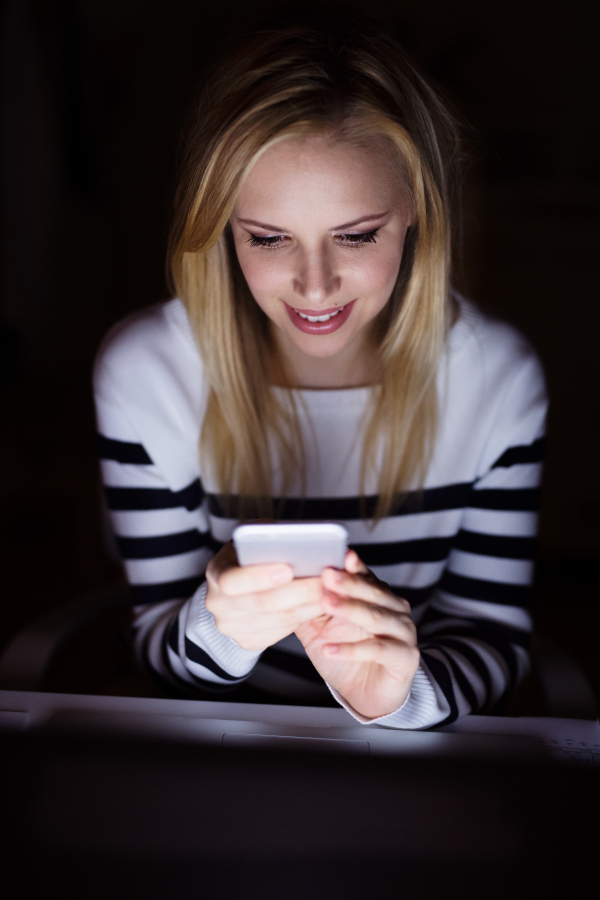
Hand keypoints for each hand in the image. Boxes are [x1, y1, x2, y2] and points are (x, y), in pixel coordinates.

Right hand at [205, 540, 323, 651]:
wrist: (236, 584)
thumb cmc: (251, 554)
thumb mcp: (253, 538)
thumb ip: (269, 537)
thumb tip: (298, 540)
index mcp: (216, 572)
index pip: (232, 580)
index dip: (260, 577)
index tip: (289, 569)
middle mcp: (218, 603)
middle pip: (262, 603)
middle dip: (299, 591)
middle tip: (326, 580)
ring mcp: (231, 626)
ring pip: (278, 620)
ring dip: (309, 606)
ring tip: (332, 591)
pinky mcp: (247, 640)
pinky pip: (281, 632)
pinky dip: (304, 617)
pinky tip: (320, 604)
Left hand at [296, 550, 419, 718]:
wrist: (367, 694)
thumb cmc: (347, 654)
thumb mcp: (321, 628)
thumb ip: (310, 606)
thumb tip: (288, 583)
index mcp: (378, 596)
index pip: (365, 576)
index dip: (353, 567)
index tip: (339, 556)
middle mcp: (395, 609)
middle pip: (372, 592)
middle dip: (348, 583)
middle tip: (328, 575)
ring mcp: (404, 632)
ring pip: (376, 617)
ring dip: (350, 609)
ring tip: (326, 603)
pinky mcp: (406, 657)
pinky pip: (377, 650)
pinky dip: (351, 650)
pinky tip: (329, 649)